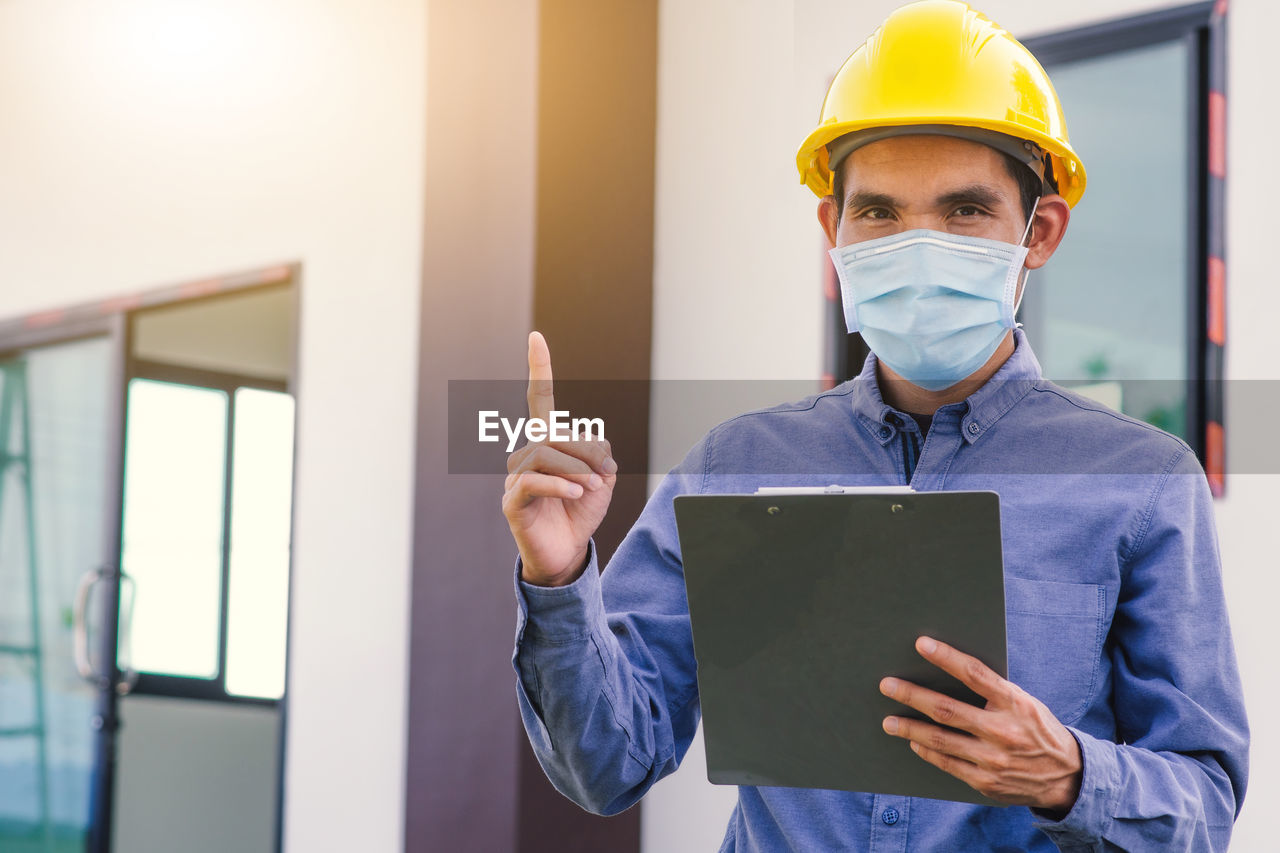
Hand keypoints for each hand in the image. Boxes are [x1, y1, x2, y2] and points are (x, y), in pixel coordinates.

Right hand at [501, 331, 616, 586]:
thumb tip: (596, 445)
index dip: (539, 369)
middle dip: (586, 449)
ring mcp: (516, 477)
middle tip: (605, 472)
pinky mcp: (512, 501)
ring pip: (543, 454)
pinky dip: (560, 486)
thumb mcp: (601, 479)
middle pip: (555, 433)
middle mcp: (526, 454)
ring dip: (575, 469)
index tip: (536, 337)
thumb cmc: (580, 512)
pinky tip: (578, 495)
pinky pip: (533, 481)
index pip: (541, 399)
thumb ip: (600, 454)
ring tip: (591, 487)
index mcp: (547, 443)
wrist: (567, 553)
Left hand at [879, 636, 1082, 812]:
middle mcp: (1003, 731)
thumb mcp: (1024, 703)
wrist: (1067, 776)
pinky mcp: (986, 782)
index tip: (921, 644)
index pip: (975, 674)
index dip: (946, 658)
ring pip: (940, 740)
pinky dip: (926, 751)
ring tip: (889, 721)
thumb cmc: (1037, 729)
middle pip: (947, 710)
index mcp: (1015, 704)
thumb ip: (992, 691)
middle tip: (887, 685)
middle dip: (912, 695)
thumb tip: (947, 671)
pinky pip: (947, 764)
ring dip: (909, 729)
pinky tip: (913, 742)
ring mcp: (993, 760)